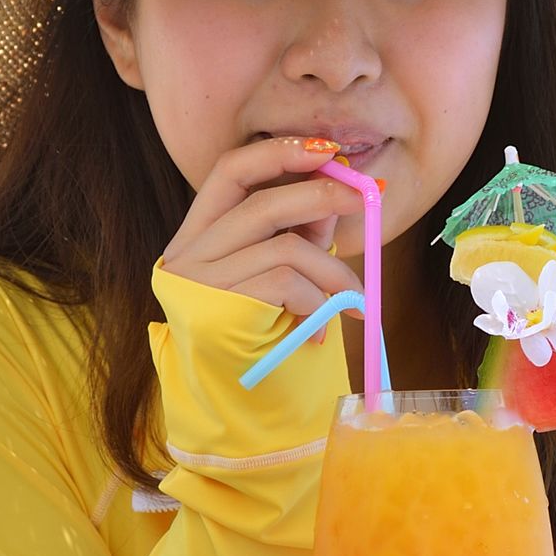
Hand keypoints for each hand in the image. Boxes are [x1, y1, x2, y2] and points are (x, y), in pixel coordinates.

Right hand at [160, 137, 363, 324]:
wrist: (237, 404)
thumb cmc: (260, 332)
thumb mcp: (280, 270)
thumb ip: (300, 229)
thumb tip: (340, 187)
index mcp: (198, 233)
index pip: (229, 170)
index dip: (277, 153)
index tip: (325, 151)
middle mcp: (188, 254)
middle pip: (261, 204)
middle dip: (322, 196)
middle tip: (367, 200)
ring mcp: (198, 284)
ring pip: (286, 249)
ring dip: (334, 272)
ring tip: (353, 299)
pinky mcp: (218, 313)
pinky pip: (287, 286)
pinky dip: (317, 304)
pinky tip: (319, 330)